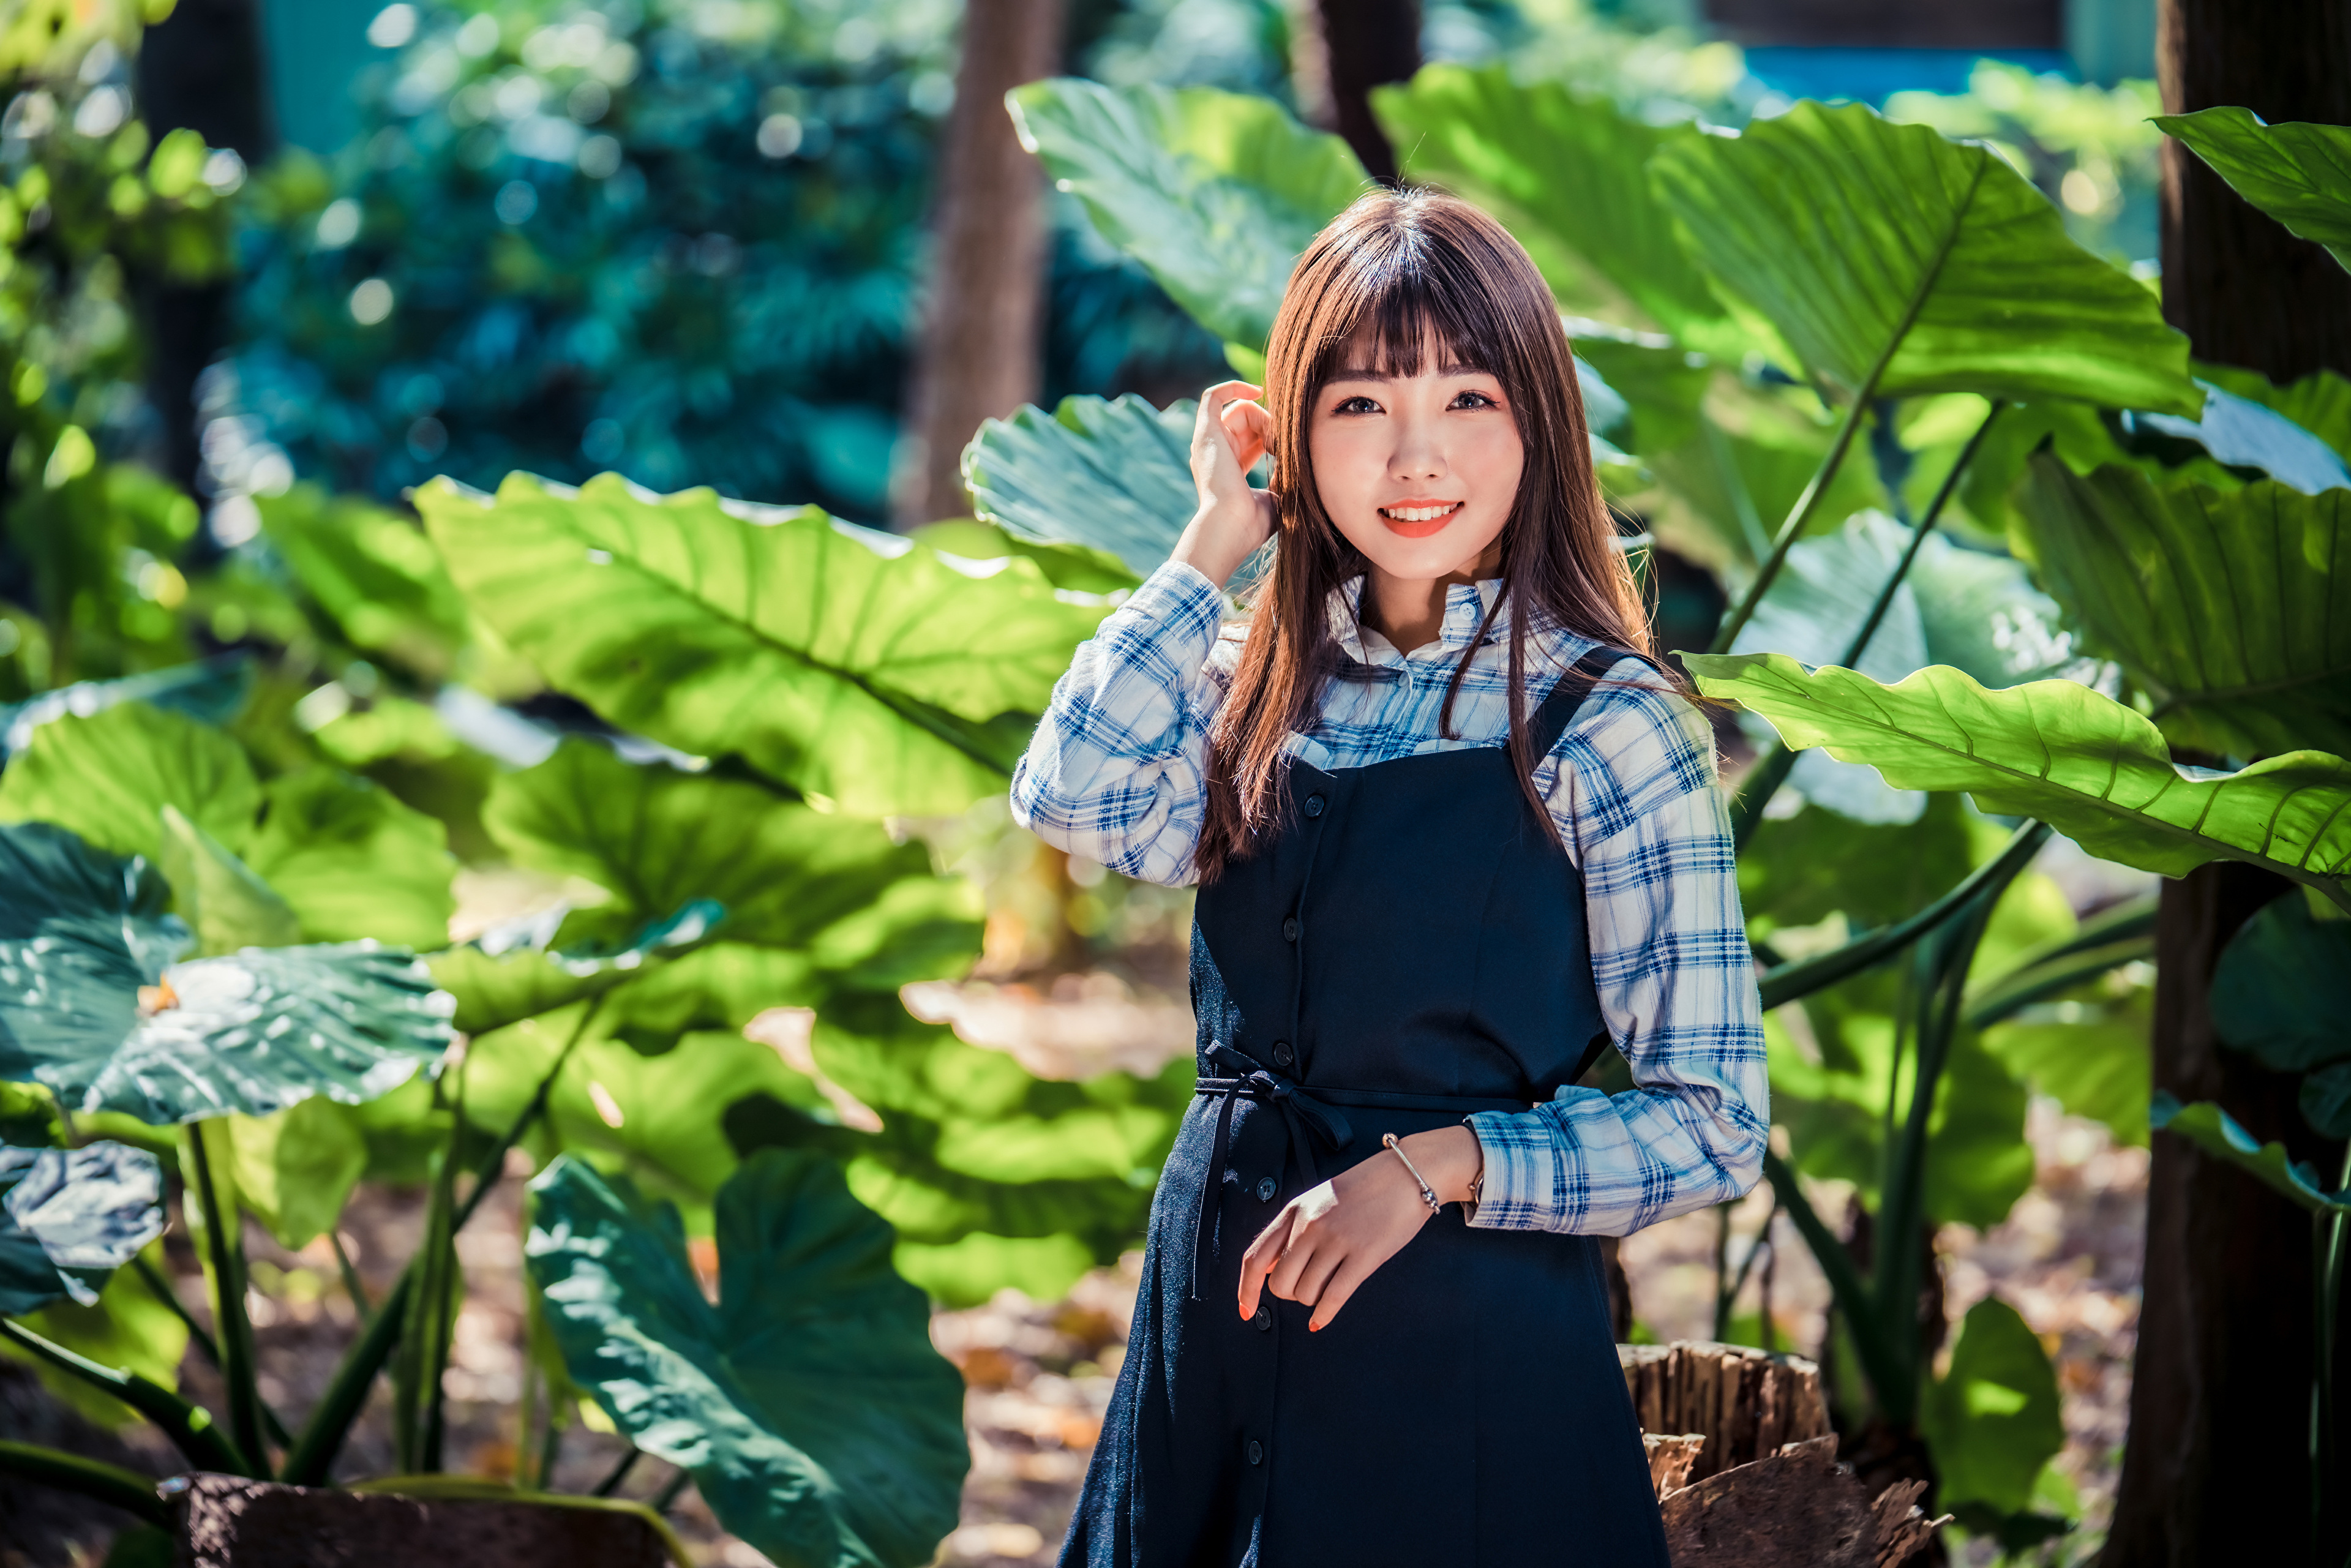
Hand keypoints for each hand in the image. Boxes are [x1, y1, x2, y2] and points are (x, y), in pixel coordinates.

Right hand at [1171, 379, 1275, 587]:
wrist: (1232, 528)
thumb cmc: (1253, 523)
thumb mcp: (1277, 498)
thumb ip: (1285, 478)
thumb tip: (1301, 462)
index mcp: (1229, 470)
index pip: (1255, 441)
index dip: (1276, 440)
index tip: (1289, 452)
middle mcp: (1215, 453)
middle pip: (1249, 423)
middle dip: (1272, 428)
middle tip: (1285, 446)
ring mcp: (1208, 442)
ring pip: (1240, 411)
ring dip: (1264, 419)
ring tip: (1276, 439)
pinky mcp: (1206, 432)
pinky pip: (1214, 396)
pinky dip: (1234, 387)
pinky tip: (1258, 391)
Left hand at [1236, 1127, 1482, 1331]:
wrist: (1407, 1173)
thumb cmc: (1364, 1188)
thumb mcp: (1317, 1199)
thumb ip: (1291, 1230)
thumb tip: (1267, 1269)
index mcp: (1294, 1210)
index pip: (1256, 1257)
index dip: (1246, 1289)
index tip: (1244, 1310)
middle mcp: (1309, 1225)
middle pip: (1280, 1283)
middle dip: (1291, 1293)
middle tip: (1309, 1287)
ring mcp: (1336, 1240)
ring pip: (1306, 1293)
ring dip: (1313, 1299)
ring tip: (1329, 1285)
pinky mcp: (1364, 1255)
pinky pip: (1334, 1297)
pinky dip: (1324, 1314)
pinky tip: (1321, 1321)